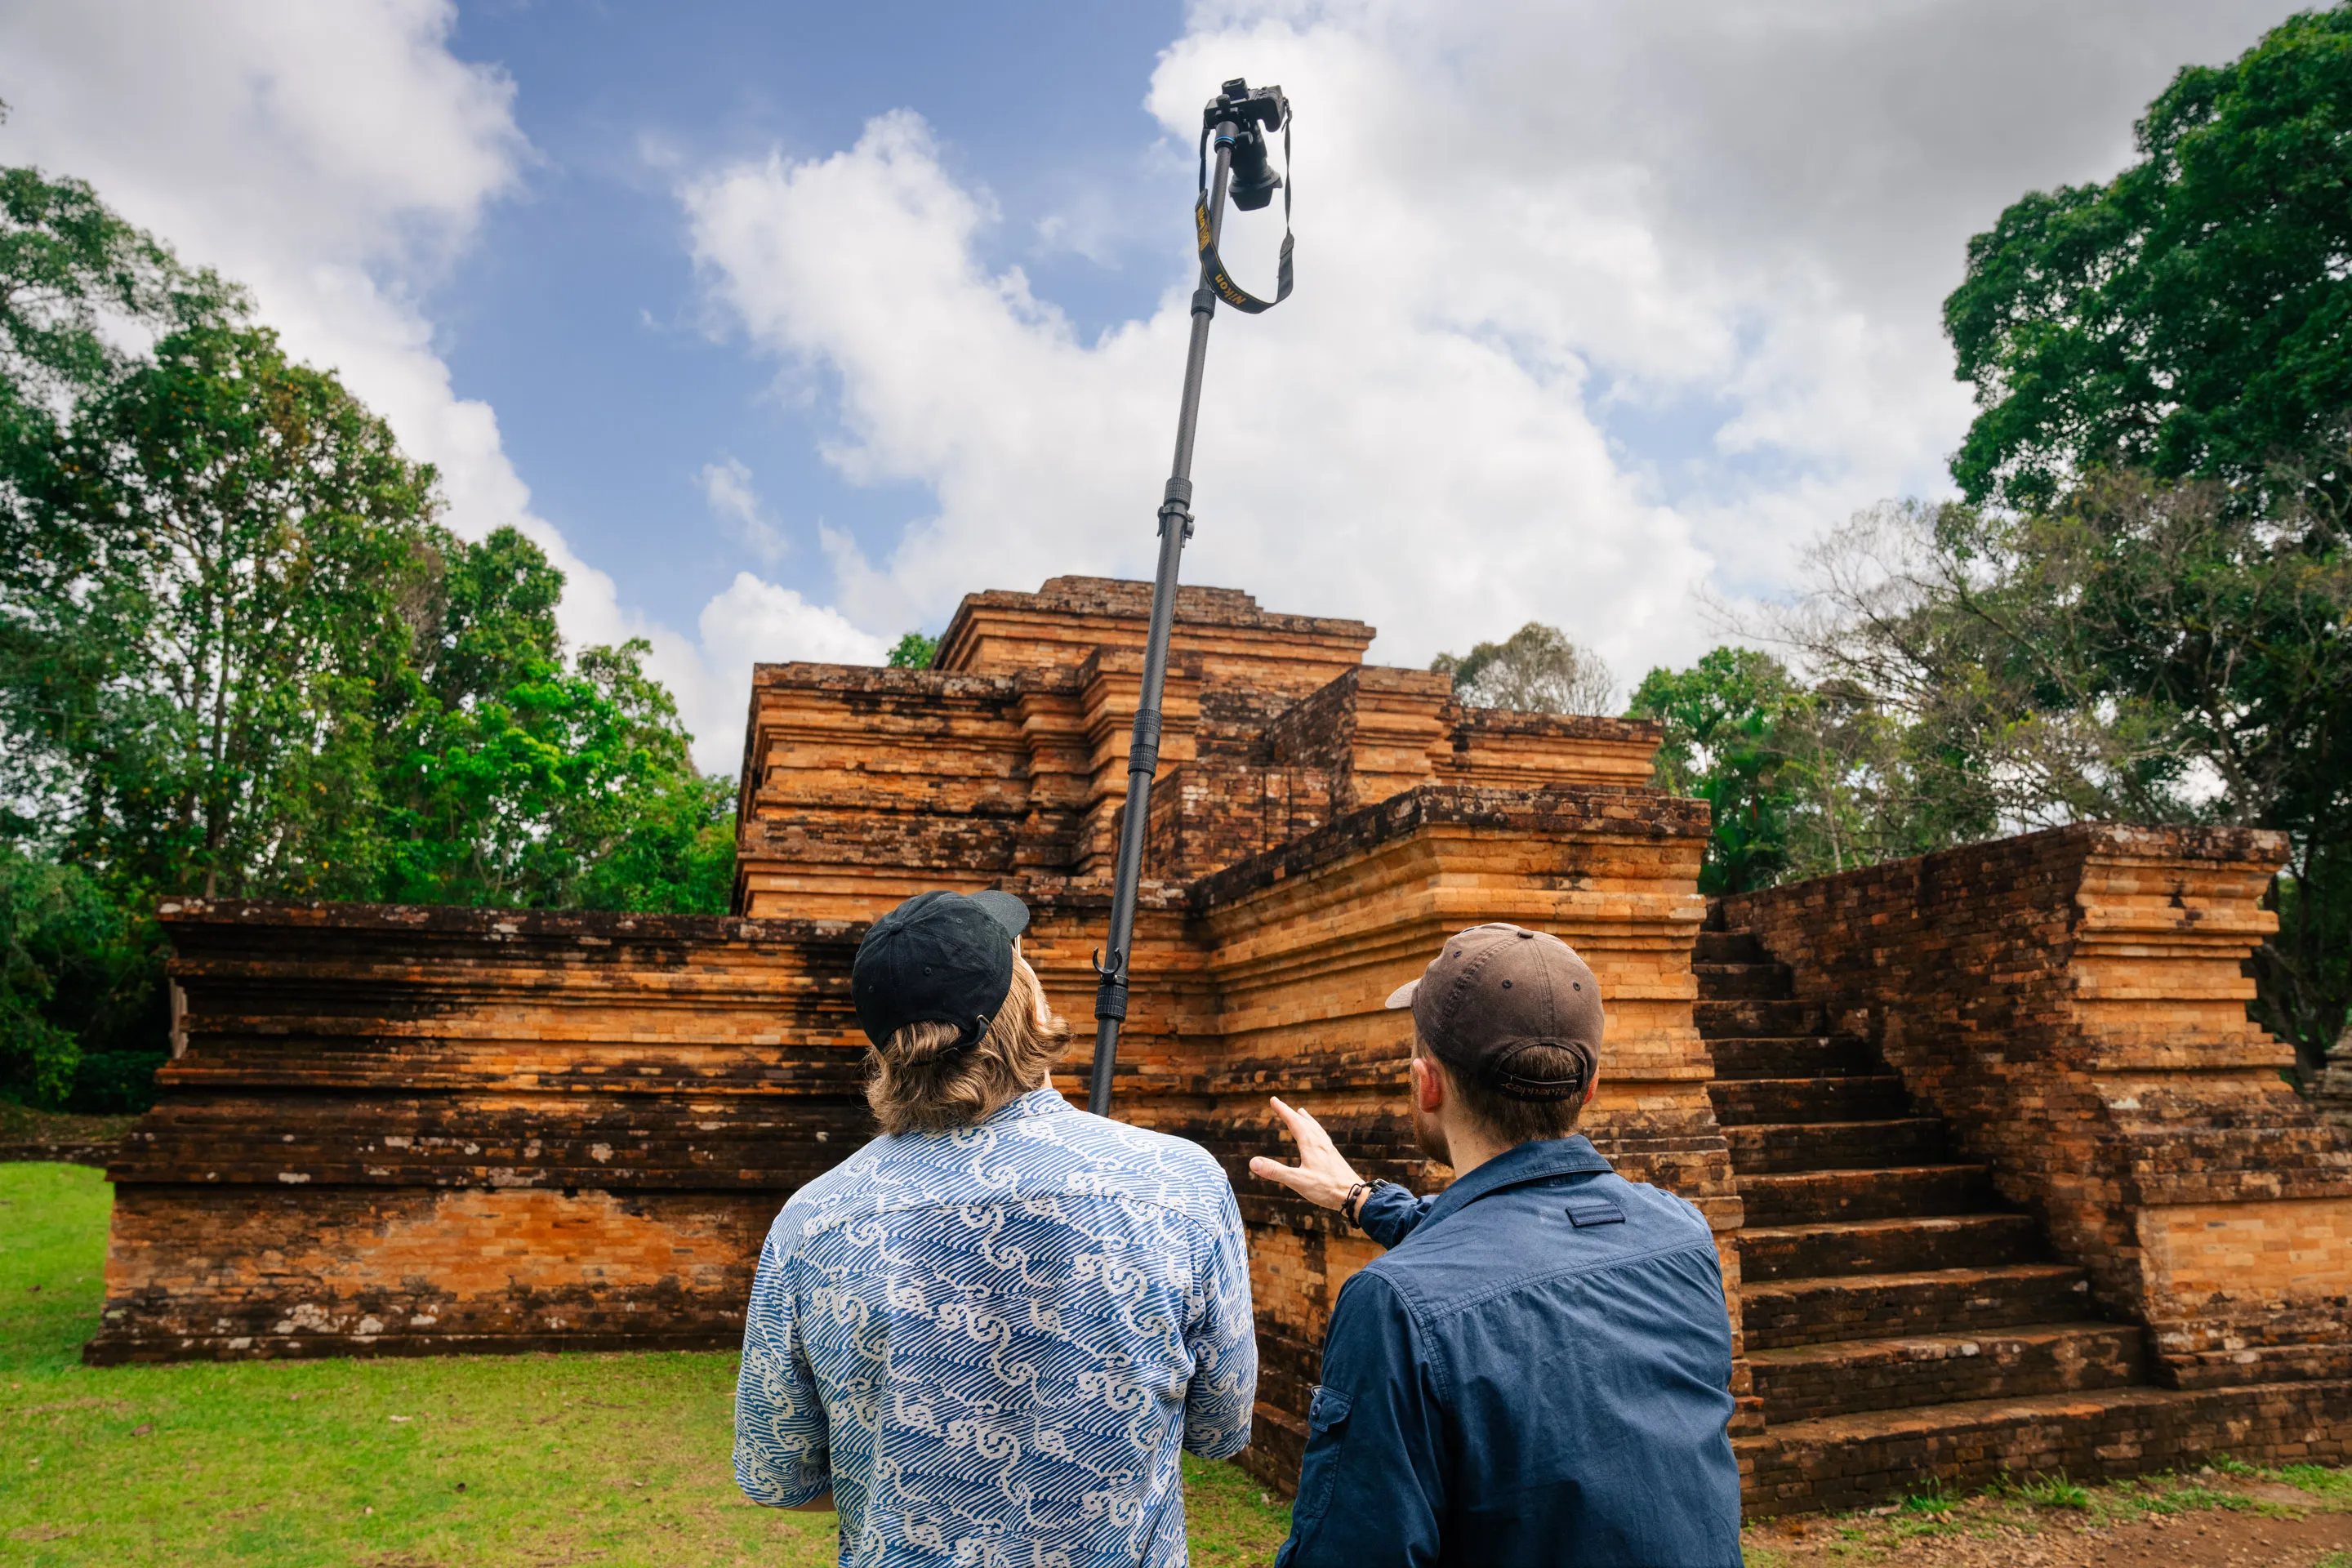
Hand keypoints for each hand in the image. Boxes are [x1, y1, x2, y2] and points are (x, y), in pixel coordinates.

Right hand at [1247, 1096, 1365, 1211]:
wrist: (1354, 1195)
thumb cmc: (1327, 1189)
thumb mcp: (1298, 1181)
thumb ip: (1275, 1171)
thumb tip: (1253, 1162)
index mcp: (1310, 1144)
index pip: (1294, 1122)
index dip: (1283, 1110)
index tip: (1273, 1099)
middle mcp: (1320, 1143)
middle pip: (1304, 1122)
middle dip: (1290, 1113)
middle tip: (1280, 1103)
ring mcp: (1329, 1149)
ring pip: (1316, 1128)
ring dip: (1306, 1119)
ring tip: (1302, 1113)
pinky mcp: (1334, 1157)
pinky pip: (1323, 1137)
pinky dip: (1316, 1130)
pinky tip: (1319, 1138)